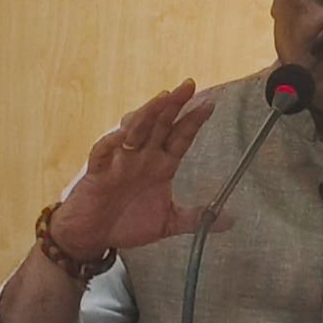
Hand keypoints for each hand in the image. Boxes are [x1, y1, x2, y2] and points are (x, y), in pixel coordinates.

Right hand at [49, 79, 217, 259]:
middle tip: (189, 86)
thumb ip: (195, 217)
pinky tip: (124, 134)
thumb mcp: (168, 222)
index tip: (210, 103)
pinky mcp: (98, 170)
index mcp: (161, 165)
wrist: (93, 236)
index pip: (180, 136)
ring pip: (135, 130)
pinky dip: (113, 142)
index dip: (194, 120)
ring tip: (163, 99)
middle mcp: (143, 157)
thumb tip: (229, 220)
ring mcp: (120, 161)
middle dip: (174, 105)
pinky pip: (104, 151)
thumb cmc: (128, 224)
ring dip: (148, 114)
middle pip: (160, 124)